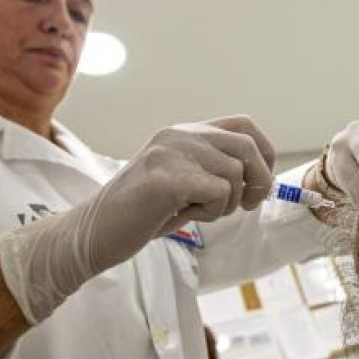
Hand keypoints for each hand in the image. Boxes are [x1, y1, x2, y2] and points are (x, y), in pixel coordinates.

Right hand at [0, 115, 274, 322]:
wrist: (94, 233)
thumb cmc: (143, 213)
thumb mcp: (186, 183)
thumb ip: (216, 171)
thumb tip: (262, 177)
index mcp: (185, 132)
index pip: (245, 125)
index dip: (265, 154)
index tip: (258, 185)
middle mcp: (179, 135)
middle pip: (247, 147)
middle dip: (258, 182)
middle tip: (243, 207)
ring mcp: (171, 152)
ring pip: (234, 174)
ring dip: (227, 202)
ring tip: (198, 211)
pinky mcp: (165, 177)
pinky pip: (218, 191)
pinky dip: (213, 210)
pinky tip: (187, 215)